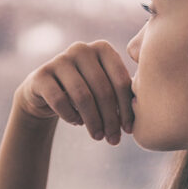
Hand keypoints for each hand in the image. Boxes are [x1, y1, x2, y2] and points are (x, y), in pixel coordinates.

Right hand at [13, 40, 134, 144]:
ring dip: (93, 121)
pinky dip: (71, 116)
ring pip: (82, 96)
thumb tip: (146, 114)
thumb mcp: (104, 88)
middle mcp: (80, 49)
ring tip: (98, 136)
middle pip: (102, 90)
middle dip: (110, 119)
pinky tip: (77, 123)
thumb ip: (122, 93)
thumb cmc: (85, 92)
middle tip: (113, 140)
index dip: (126, 108)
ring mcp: (59, 60)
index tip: (129, 130)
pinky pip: (60, 101)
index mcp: (102, 48)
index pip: (120, 81)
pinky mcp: (41, 75)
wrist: (45, 93)